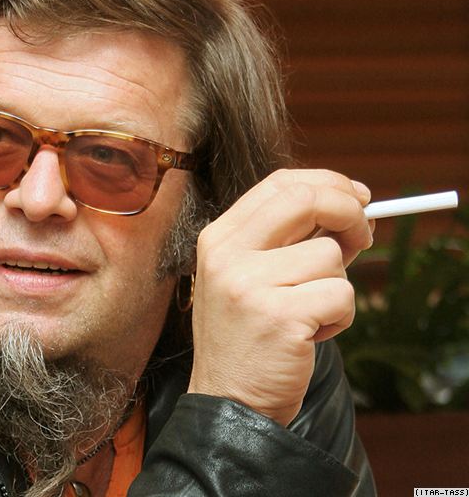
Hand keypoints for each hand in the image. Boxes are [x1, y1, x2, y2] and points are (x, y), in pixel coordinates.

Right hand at [186, 169, 373, 425]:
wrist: (229, 399)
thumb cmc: (248, 335)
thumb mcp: (250, 275)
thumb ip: (287, 239)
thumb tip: (351, 207)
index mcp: (219, 238)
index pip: (278, 185)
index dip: (326, 183)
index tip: (356, 196)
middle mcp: (227, 255)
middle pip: (305, 200)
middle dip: (349, 212)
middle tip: (363, 236)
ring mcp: (250, 285)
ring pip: (330, 256)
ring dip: (336, 286)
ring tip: (308, 313)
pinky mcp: (280, 317)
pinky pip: (341, 296)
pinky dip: (338, 317)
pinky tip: (310, 334)